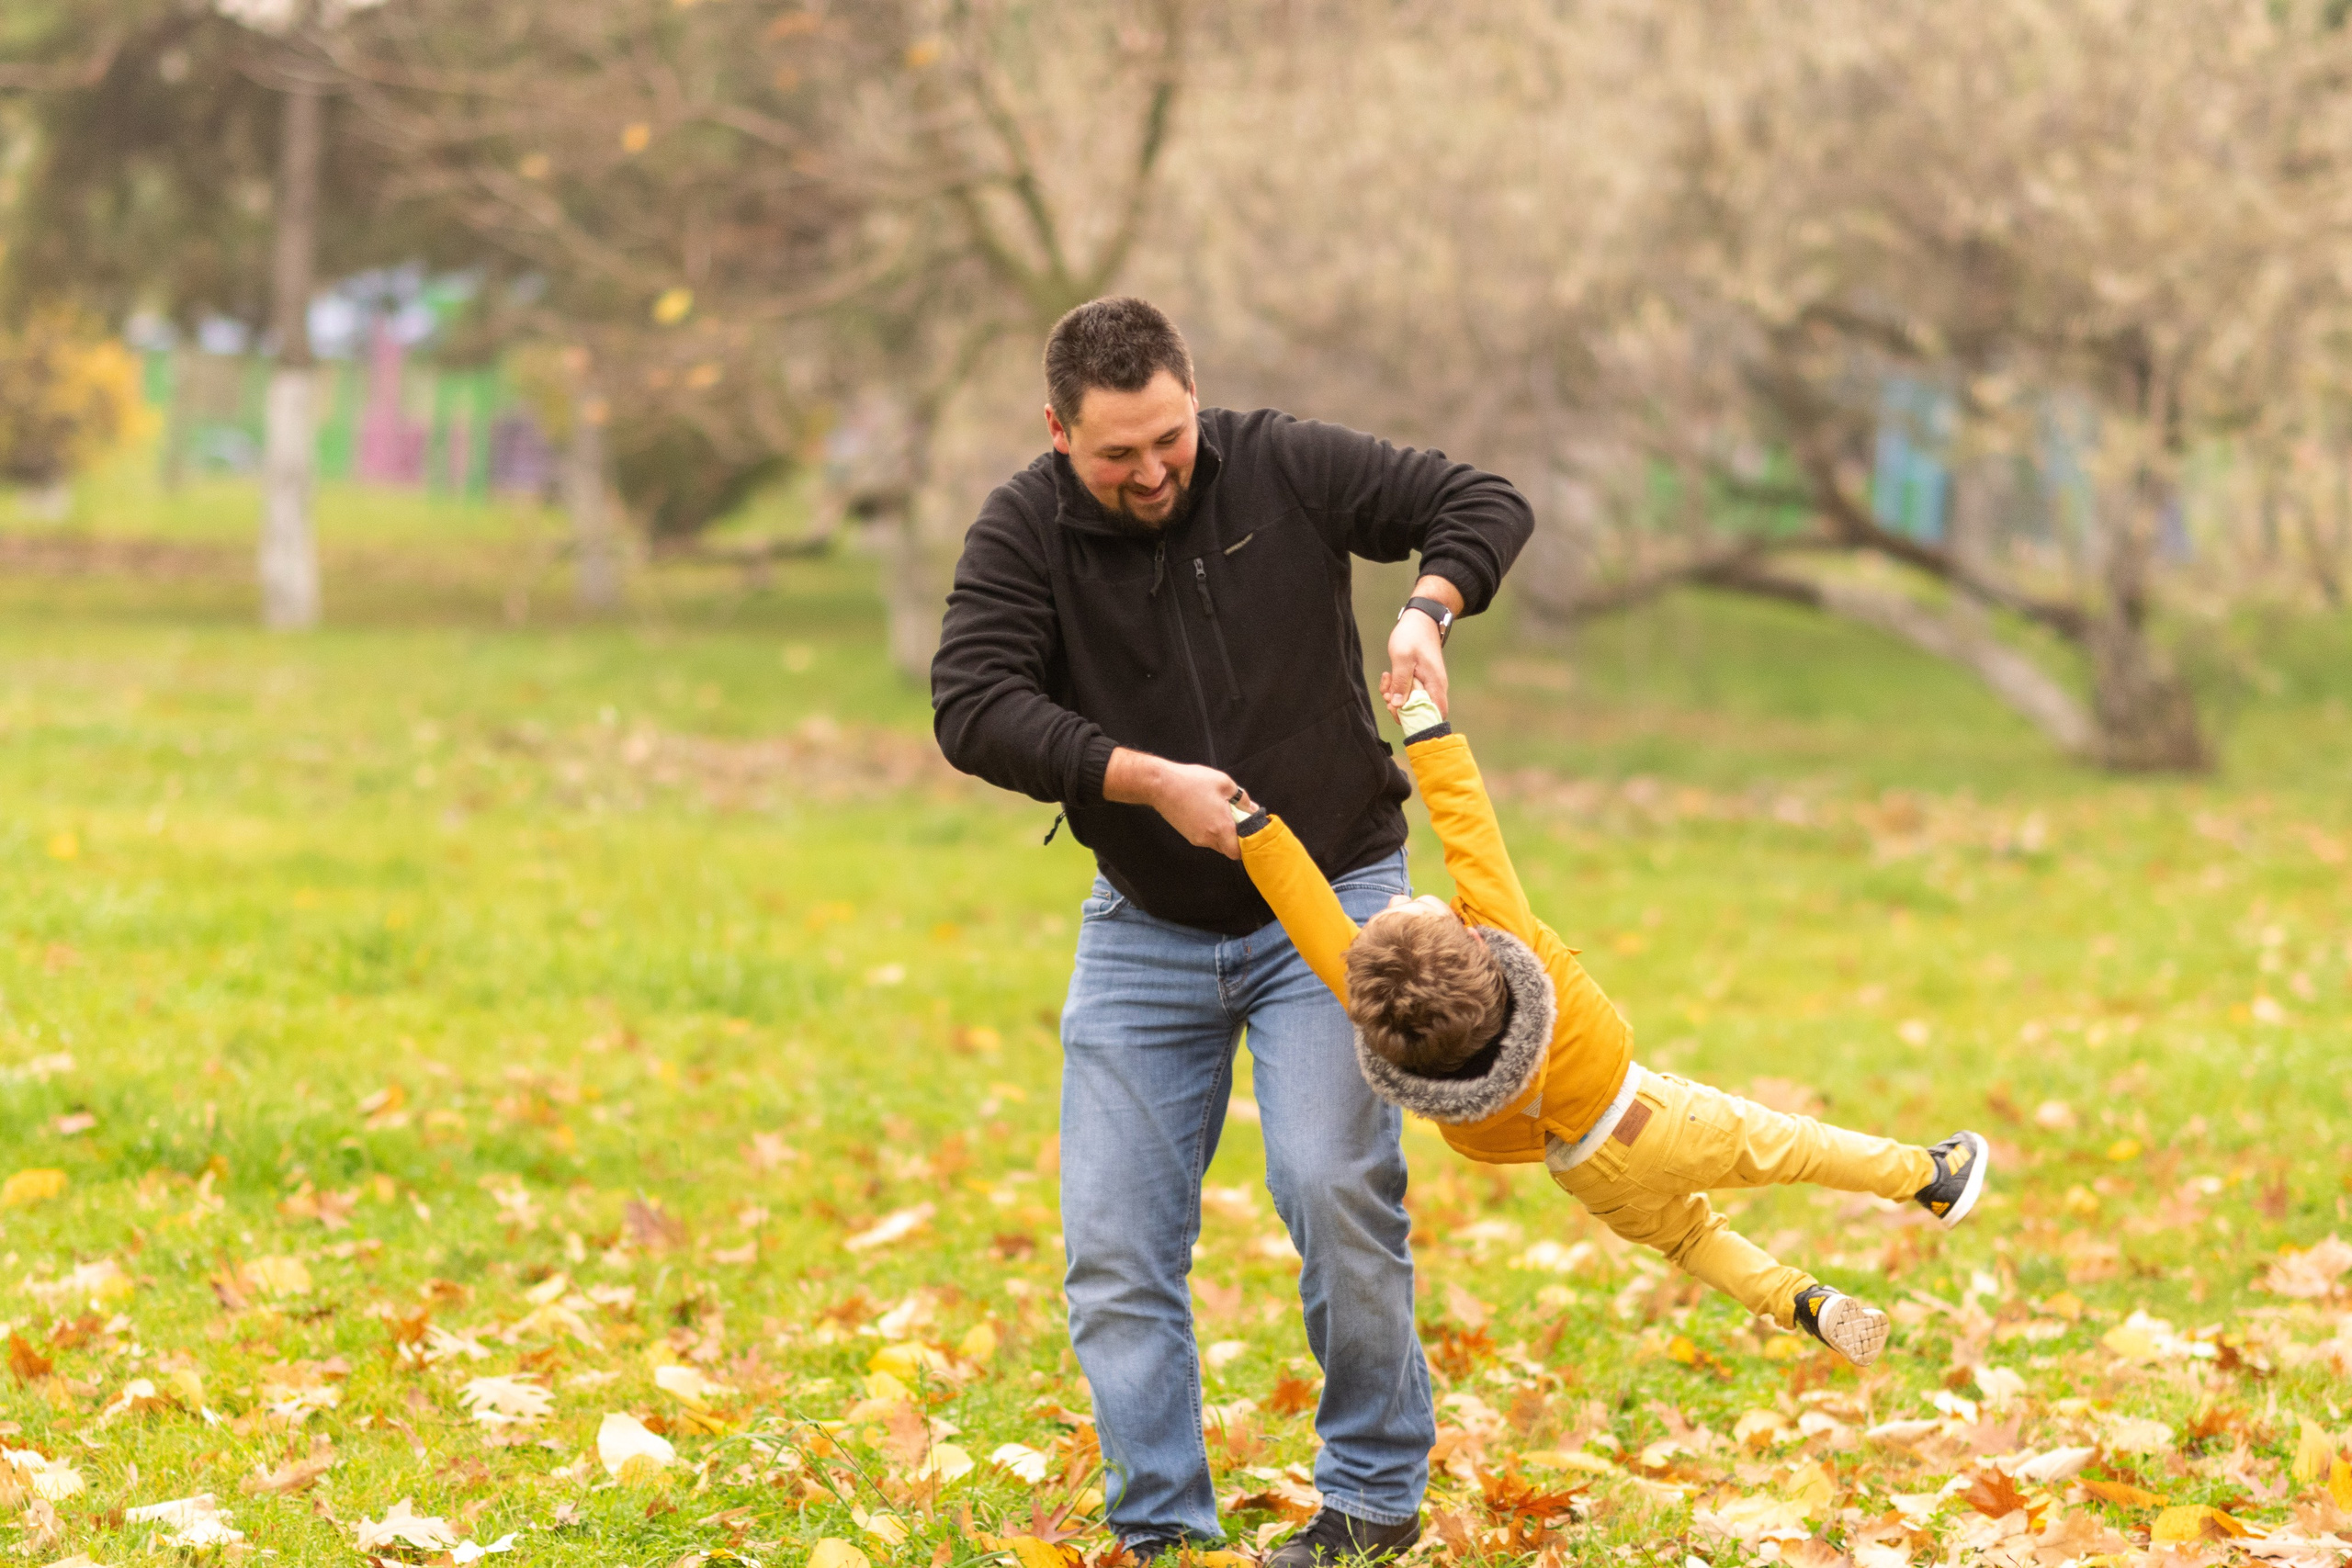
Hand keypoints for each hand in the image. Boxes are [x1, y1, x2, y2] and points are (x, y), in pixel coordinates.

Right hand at [1105, 749, 1244, 858]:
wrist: (1161, 785)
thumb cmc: (1193, 782)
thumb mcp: (1224, 783)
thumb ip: (1242, 799)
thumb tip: (1252, 809)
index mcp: (1222, 828)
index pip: (1238, 852)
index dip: (1246, 845)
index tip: (1248, 831)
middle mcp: (1208, 838)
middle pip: (1227, 849)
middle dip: (1234, 839)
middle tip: (1236, 820)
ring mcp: (1196, 838)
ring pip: (1215, 844)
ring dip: (1222, 834)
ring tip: (1219, 812)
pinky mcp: (1187, 834)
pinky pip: (1204, 838)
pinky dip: (1210, 830)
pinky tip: (1206, 812)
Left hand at [1384, 575, 1461, 718]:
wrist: (1420, 619)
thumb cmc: (1413, 635)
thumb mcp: (1403, 657)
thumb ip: (1401, 682)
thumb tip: (1398, 706)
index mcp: (1435, 684)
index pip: (1436, 715)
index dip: (1419, 720)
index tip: (1399, 711)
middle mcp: (1434, 688)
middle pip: (1419, 712)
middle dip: (1399, 707)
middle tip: (1388, 693)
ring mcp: (1426, 684)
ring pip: (1409, 702)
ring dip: (1394, 696)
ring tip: (1387, 680)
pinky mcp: (1418, 680)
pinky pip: (1406, 692)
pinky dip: (1395, 688)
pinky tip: (1388, 676)